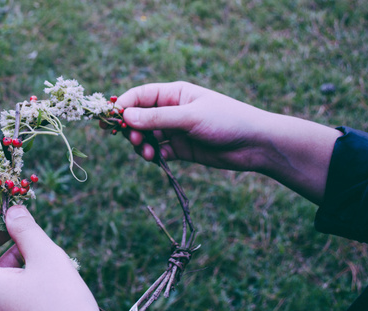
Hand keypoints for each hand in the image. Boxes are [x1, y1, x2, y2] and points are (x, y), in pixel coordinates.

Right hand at [114, 81, 341, 203]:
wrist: (255, 144)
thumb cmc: (226, 121)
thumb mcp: (190, 117)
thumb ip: (157, 118)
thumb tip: (125, 117)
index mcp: (174, 93)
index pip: (140, 95)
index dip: (124, 105)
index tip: (113, 120)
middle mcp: (172, 110)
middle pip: (139, 117)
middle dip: (132, 129)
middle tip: (134, 140)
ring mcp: (175, 130)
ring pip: (147, 136)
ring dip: (142, 145)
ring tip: (147, 154)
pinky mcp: (181, 149)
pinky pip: (158, 151)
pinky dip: (154, 156)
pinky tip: (159, 159)